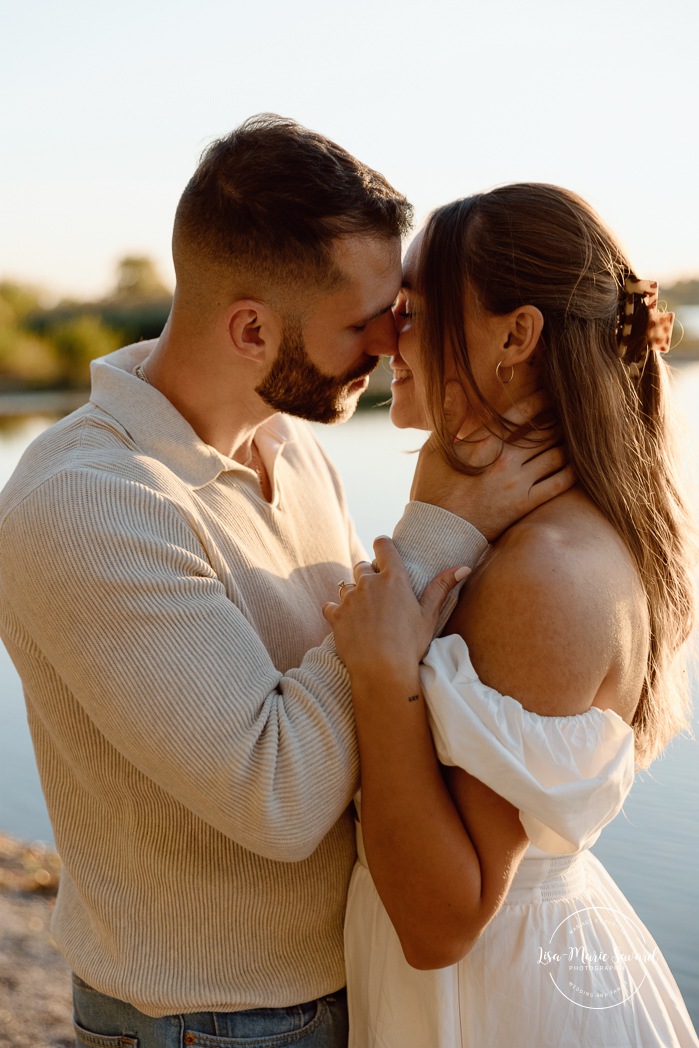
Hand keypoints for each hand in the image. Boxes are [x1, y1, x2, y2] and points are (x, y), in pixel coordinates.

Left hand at [323, 537, 468, 679]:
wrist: (382, 670)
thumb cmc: (410, 644)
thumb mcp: (429, 615)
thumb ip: (442, 587)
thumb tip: (464, 567)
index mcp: (394, 579)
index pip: (384, 545)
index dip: (383, 545)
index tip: (384, 549)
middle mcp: (368, 583)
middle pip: (362, 566)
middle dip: (368, 574)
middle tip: (378, 593)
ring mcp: (349, 599)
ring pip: (346, 586)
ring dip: (353, 593)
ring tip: (365, 611)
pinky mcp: (335, 616)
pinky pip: (330, 605)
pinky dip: (337, 611)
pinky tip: (347, 622)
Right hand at [410, 392, 574, 540]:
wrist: (437, 532)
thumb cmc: (432, 489)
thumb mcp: (435, 449)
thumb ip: (450, 416)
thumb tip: (454, 384)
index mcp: (485, 443)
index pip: (520, 413)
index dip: (539, 399)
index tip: (550, 391)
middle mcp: (506, 461)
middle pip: (544, 432)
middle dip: (558, 419)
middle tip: (569, 410)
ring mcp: (518, 484)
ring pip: (555, 455)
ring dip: (567, 442)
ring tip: (574, 433)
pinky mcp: (525, 505)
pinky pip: (558, 484)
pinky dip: (571, 470)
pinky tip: (576, 462)